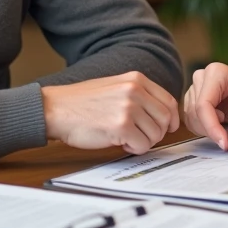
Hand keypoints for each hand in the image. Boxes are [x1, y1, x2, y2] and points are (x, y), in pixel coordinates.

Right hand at [42, 72, 179, 154]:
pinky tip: (120, 142)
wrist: (56, 108)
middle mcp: (135, 91)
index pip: (169, 101)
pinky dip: (134, 148)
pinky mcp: (121, 126)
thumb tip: (162, 114)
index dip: (171, 118)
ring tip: (125, 138)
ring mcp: (129, 107)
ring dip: (143, 141)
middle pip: (166, 119)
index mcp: (136, 79)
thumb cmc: (82, 102)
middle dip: (157, 133)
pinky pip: (142, 145)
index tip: (168, 127)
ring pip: (155, 134)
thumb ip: (138, 95)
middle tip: (142, 137)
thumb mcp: (115, 86)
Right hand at [183, 63, 227, 152]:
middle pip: (196, 112)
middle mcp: (202, 77)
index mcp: (216, 73)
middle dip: (211, 130)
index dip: (211, 127)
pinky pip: (191, 120)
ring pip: (191, 117)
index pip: (204, 104)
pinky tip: (219, 124)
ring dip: (207, 130)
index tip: (224, 143)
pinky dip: (204, 129)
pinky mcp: (193, 99)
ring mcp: (195, 88)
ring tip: (227, 124)